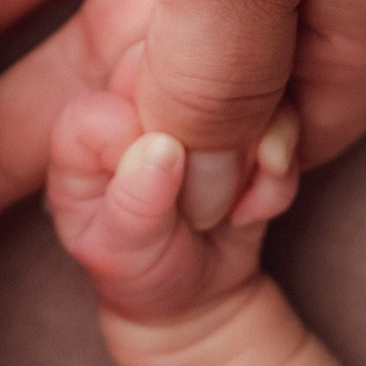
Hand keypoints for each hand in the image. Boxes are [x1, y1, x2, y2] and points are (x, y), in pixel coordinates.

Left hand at [47, 84, 298, 326]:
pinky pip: (280, 118)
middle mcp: (136, 101)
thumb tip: (162, 146)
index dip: (139, 148)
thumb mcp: (123, 251)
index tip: (159, 193)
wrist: (197, 290)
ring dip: (252, 158)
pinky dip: (276, 173)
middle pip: (175, 75)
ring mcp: (194, 102)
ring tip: (231, 213)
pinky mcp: (247, 115)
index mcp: (85, 130)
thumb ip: (134, 202)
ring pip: (239, 90)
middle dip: (207, 143)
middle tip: (204, 204)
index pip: (108, 107)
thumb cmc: (140, 267)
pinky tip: (252, 208)